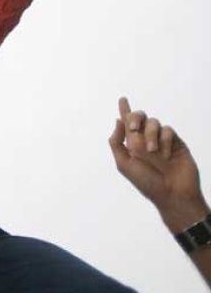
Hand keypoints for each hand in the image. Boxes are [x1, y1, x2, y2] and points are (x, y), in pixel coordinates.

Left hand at [109, 97, 208, 232]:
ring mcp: (161, 140)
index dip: (124, 110)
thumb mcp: (124, 164)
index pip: (127, 123)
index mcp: (132, 144)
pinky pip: (168, 131)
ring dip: (151, 136)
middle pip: (140, 117)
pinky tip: (166, 156)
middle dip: (135, 118)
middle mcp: (146, 140)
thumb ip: (117, 142)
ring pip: (154, 123)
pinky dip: (165, 142)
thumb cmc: (147, 182)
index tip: (122, 99)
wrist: (172, 193)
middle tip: (133, 129)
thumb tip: (118, 121)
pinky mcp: (176, 142)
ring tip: (152, 152)